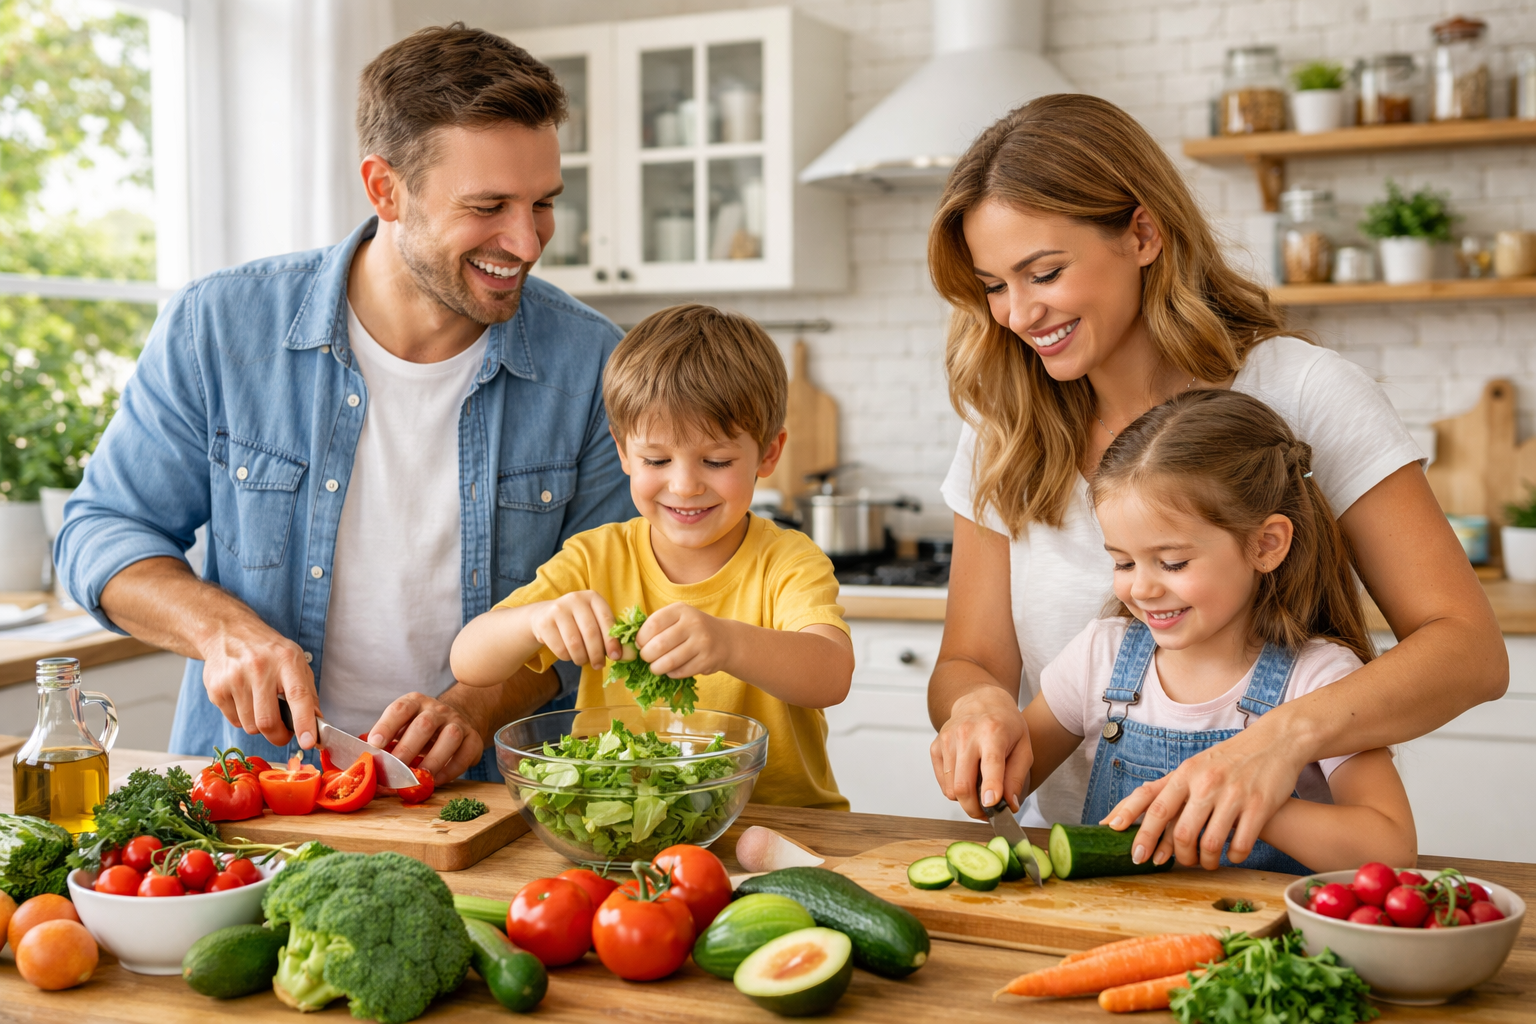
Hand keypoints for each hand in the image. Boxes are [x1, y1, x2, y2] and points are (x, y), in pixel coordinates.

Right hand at [200, 620, 318, 749]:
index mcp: (286, 660)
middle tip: (284, 733)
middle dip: (279, 736)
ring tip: (262, 706)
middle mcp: (259, 668)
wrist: (228, 633)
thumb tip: (317, 725)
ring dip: (260, 726)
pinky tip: (245, 700)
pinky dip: (244, 719)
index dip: (304, 722)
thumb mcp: (295, 661)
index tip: (309, 742)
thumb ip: (308, 693)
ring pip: (251, 726)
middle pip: (268, 721)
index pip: (298, 696)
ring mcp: (234, 679)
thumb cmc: (268, 651)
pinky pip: (235, 722)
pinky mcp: (216, 690)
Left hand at [365, 692, 485, 783]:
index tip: (375, 744)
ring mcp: (457, 722)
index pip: (400, 709)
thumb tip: (361, 763)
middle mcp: (437, 710)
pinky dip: (451, 769)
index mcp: (414, 703)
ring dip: (434, 759)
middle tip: (395, 769)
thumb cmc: (419, 729)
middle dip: (408, 748)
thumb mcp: (401, 726)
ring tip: (420, 776)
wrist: (456, 719)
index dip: (386, 726)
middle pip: (425, 724)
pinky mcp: (473, 738)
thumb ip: (385, 741)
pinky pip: (465, 753)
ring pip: (450, 736)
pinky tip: (437, 780)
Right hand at [528, 591, 619, 667]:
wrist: (544, 616)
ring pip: (575, 643)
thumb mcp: (595, 623)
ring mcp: (558, 609)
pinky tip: (569, 654)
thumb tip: (629, 656)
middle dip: (597, 654)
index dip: (612, 641)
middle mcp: (575, 599)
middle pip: (591, 633)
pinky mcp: (544, 622)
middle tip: (599, 665)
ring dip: (582, 658)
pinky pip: (560, 648)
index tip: (616, 657)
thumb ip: (612, 637)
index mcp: (593, 597)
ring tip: (583, 661)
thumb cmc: (577, 622)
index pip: (606, 620)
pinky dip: (567, 657)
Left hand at [635, 602, 731, 677]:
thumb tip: (629, 645)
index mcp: (681, 610)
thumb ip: (657, 626)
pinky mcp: (707, 660)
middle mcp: (693, 623)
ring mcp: (702, 642)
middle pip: (658, 645)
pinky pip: (680, 672)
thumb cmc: (693, 629)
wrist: (726, 640)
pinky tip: (672, 670)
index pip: (653, 624)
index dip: (641, 638)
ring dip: (656, 668)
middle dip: (646, 655)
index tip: (639, 645)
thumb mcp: (678, 618)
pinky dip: (671, 673)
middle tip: (646, 658)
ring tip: (655, 667)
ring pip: (669, 661)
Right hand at [928, 685, 1031, 819]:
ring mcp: (947, 740)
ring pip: (951, 788)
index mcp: (993, 732)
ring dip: (966, 800)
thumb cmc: (1006, 724)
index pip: (990, 764)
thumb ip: (1017, 777)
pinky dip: (955, 789)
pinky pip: (943, 782)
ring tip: (979, 794)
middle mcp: (966, 734)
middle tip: (987, 814)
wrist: (981, 700)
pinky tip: (968, 779)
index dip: (990, 788)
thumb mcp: (1024, 747)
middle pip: (963, 785)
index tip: (991, 805)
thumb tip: (1010, 805)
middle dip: (975, 809)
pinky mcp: (936, 746)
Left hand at [1099, 720, 1305, 869]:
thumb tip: (1131, 814)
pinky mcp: (1260, 806)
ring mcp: (1233, 795)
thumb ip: (1167, 789)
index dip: (1142, 832)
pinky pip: (1241, 845)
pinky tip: (1232, 855)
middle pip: (1181, 832)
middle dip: (1178, 855)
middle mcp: (1206, 783)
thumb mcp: (1194, 766)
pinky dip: (1234, 857)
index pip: (1154, 806)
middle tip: (1180, 863)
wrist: (1274, 741)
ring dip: (1205, 861)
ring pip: (1210, 843)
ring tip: (1207, 862)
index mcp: (1186, 773)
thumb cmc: (1227, 759)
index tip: (1135, 854)